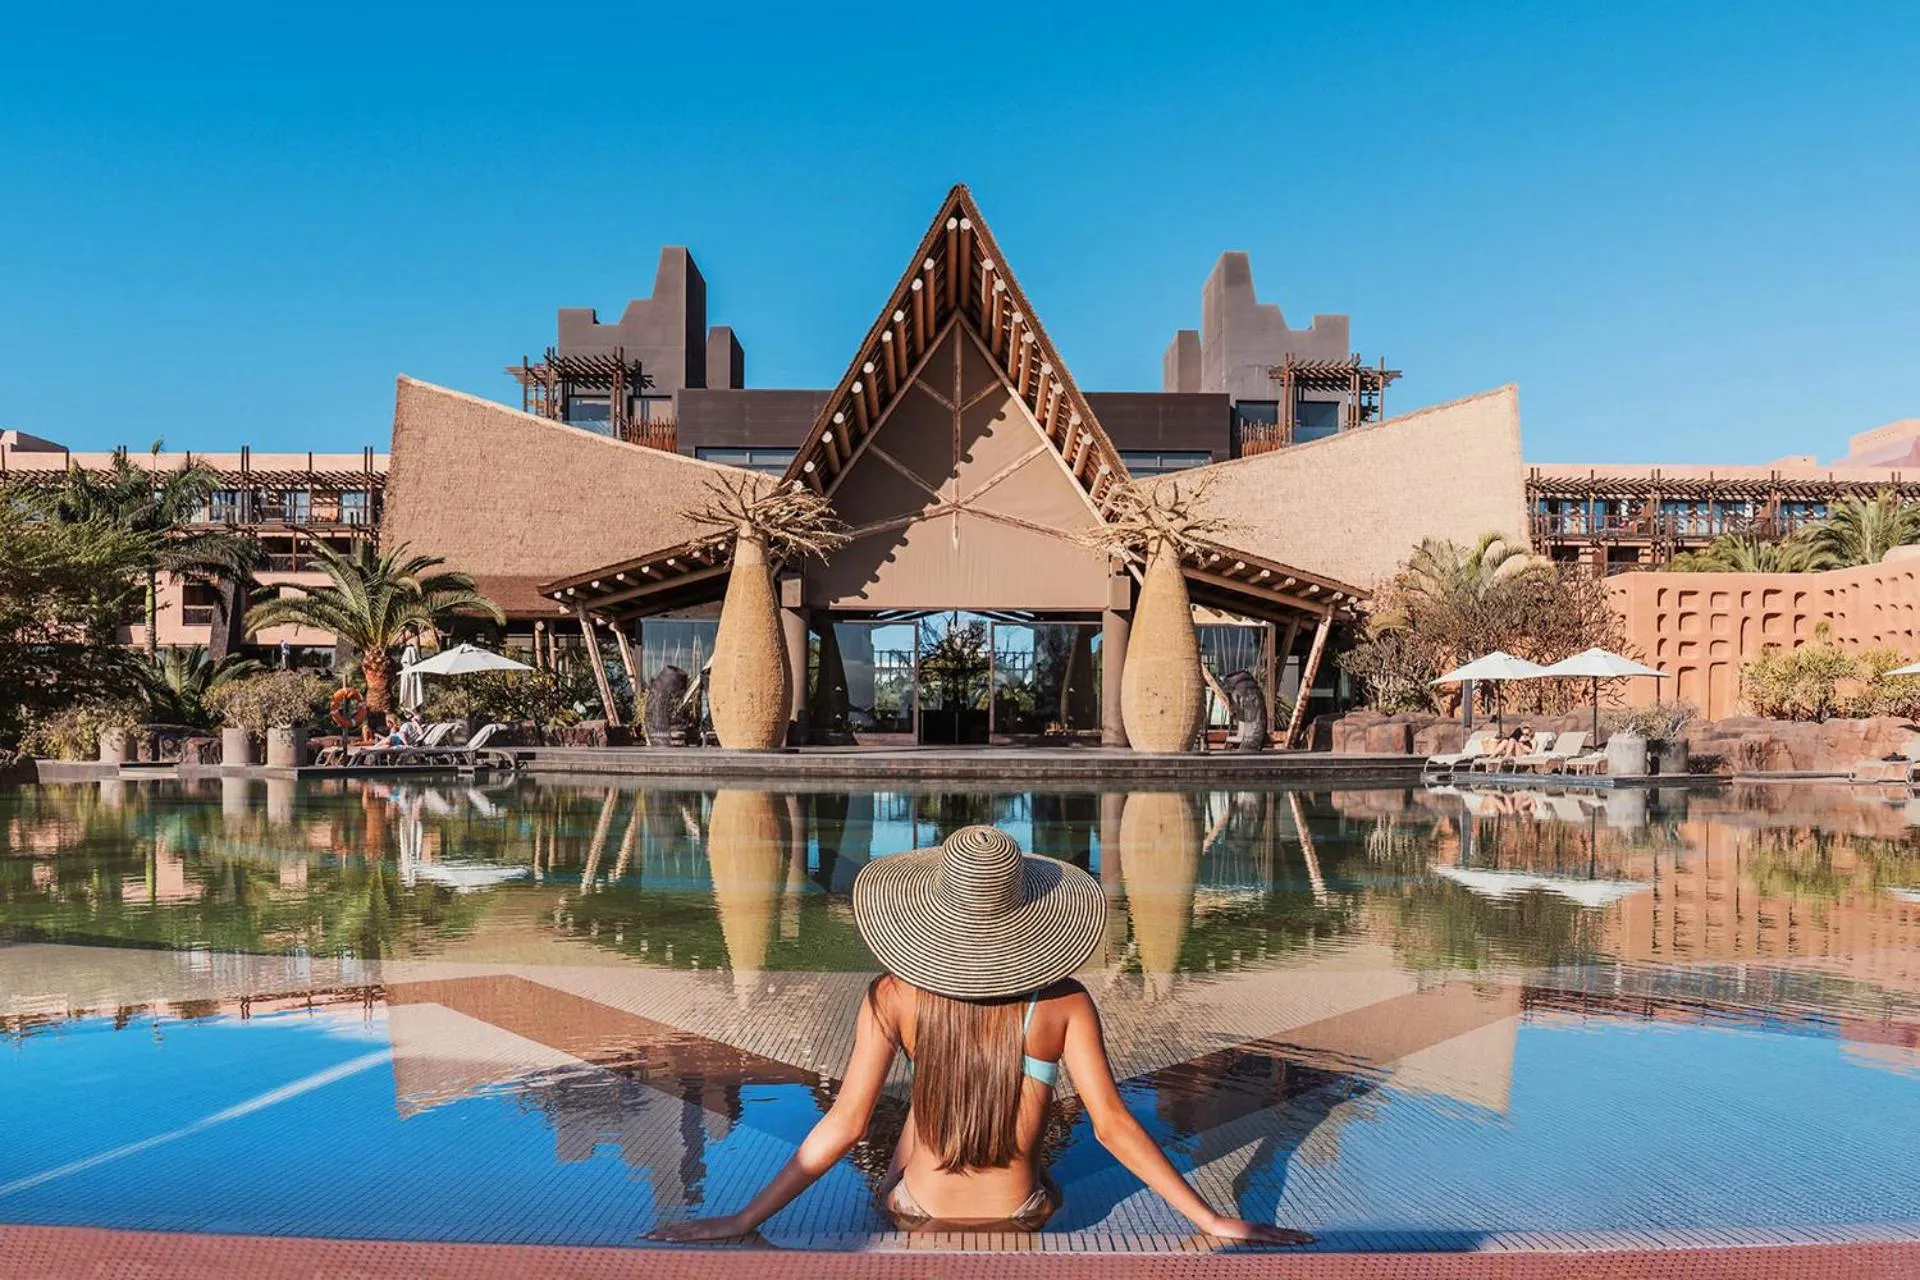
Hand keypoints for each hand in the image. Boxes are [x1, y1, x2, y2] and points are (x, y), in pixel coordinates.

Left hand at [646, 1215, 753, 1243]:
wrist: (740, 1222)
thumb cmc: (728, 1227)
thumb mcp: (713, 1232)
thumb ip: (704, 1234)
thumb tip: (696, 1238)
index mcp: (693, 1225)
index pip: (672, 1228)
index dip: (659, 1231)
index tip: (646, 1234)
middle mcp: (692, 1225)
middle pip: (670, 1229)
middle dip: (655, 1233)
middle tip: (639, 1236)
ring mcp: (697, 1228)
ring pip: (675, 1232)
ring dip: (660, 1234)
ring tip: (648, 1237)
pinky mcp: (703, 1233)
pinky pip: (687, 1236)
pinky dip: (676, 1236)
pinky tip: (667, 1238)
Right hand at [1200, 1215, 1315, 1246]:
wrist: (1216, 1224)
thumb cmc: (1226, 1231)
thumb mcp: (1241, 1236)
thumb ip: (1250, 1238)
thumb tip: (1256, 1241)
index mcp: (1262, 1228)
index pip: (1283, 1232)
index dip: (1296, 1234)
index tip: (1307, 1237)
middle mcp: (1264, 1227)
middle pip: (1287, 1232)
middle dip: (1302, 1236)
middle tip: (1316, 1239)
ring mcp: (1260, 1230)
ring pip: (1283, 1234)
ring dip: (1297, 1237)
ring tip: (1309, 1240)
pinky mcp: (1255, 1233)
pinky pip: (1272, 1238)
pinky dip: (1284, 1239)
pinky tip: (1293, 1242)